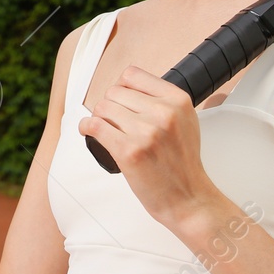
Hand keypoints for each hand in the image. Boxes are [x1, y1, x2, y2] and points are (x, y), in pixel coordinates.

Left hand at [78, 65, 218, 225]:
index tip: (120, 100)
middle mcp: (163, 112)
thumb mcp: (186, 121)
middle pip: (114, 91)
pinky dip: (85, 127)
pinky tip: (88, 131)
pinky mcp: (129, 151)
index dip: (121, 87)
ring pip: (102, 107)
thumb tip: (127, 87)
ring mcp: (146, 131)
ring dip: (99, 118)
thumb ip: (163, 101)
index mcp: (178, 100)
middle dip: (110, 106)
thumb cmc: (183, 164)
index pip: (132, 75)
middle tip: (115, 122)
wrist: (188, 199)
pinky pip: (94, 126)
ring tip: (106, 130)